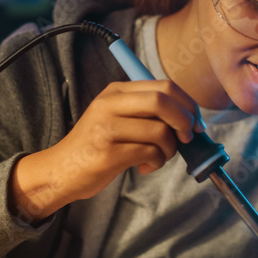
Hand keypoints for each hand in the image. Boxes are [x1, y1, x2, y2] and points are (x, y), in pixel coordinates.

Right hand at [11, 79, 204, 220]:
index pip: (164, 86)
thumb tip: (189, 118)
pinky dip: (156, 162)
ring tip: (158, 156)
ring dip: (170, 149)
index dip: (188, 104)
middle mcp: (110, 104)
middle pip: (163, 101)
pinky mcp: (108, 153)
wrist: (60, 170)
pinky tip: (145, 166)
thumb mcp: (115, 117)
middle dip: (185, 121)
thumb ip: (146, 111)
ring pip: (160, 131)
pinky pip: (150, 153)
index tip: (196, 123)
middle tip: (187, 138)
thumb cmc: (96, 146)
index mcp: (116, 91)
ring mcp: (107, 128)